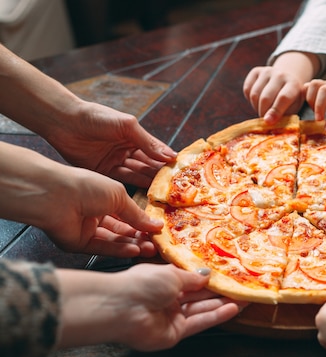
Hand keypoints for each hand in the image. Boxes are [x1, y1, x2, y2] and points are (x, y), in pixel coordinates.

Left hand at [41, 166, 163, 256]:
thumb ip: (137, 214)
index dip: (142, 222)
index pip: (127, 214)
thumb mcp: (119, 196)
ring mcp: (85, 229)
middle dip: (139, 237)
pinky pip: (101, 248)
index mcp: (103, 199)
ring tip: (149, 249)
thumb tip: (155, 225)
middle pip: (121, 230)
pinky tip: (133, 250)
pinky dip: (117, 250)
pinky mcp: (78, 243)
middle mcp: (94, 214)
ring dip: (132, 245)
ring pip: (113, 240)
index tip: (158, 230)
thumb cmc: (86, 186)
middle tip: (156, 243)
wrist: (56, 195)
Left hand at [47, 101, 176, 188]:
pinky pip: (122, 179)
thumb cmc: (97, 117)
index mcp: (134, 136)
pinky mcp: (103, 171)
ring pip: (137, 173)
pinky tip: (147, 190)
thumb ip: (148, 142)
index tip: (182, 170)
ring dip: (150, 180)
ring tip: (165, 190)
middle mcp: (126, 149)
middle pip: (148, 164)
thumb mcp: (127, 126)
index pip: (156, 150)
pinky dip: (134, 184)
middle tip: (176, 185)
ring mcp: (115, 160)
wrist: (64, 121)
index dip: (168, 159)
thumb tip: (170, 156)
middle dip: (161, 173)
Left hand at [58, 264, 247, 350]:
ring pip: (202, 311)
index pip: (191, 282)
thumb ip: (192, 277)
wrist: (122, 307)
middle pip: (199, 297)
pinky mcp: (175, 334)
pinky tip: (232, 309)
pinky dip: (216, 317)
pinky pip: (199, 324)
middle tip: (242, 288)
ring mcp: (172, 318)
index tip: (228, 276)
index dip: (209, 280)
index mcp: (164, 282)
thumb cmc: (143, 283)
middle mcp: (168, 300)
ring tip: (244, 298)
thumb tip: (207, 275)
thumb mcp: (172, 274)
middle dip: (220, 293)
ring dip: (222, 305)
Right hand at [243, 66, 305, 123]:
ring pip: (254, 94)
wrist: (285, 82)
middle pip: (265, 97)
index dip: (275, 111)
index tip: (268, 122)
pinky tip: (258, 101)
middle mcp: (281, 75)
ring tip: (263, 110)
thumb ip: (284, 116)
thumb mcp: (293, 109)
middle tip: (265, 120)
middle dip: (263, 112)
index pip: (283, 98)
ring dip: (256, 107)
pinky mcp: (256, 71)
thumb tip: (270, 123)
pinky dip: (250, 99)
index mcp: (293, 85)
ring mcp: (267, 71)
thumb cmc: (290, 101)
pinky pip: (247, 89)